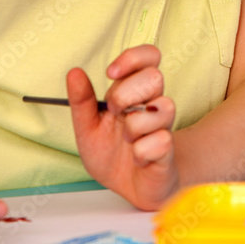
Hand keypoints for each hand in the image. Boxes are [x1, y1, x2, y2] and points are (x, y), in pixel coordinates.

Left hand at [67, 45, 178, 210]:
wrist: (128, 186)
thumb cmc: (111, 153)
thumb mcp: (88, 127)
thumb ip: (82, 101)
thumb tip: (75, 72)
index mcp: (135, 92)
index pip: (149, 57)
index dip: (133, 58)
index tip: (111, 72)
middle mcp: (153, 104)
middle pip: (155, 77)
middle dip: (127, 93)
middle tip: (115, 112)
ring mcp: (164, 125)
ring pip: (162, 107)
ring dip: (135, 126)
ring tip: (128, 140)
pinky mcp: (170, 149)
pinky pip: (161, 141)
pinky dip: (142, 153)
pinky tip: (138, 159)